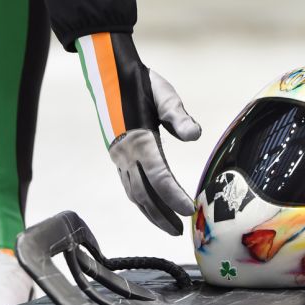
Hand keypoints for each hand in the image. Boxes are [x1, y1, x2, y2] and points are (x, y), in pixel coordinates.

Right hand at [76, 33, 200, 234]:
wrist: (110, 73)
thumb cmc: (141, 83)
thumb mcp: (165, 95)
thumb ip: (180, 117)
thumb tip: (195, 135)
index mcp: (139, 141)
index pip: (159, 177)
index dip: (173, 196)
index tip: (188, 210)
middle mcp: (126, 154)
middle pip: (144, 194)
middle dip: (161, 216)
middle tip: (179, 231)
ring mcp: (119, 157)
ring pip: (134, 193)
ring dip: (151, 212)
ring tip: (168, 226)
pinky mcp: (117, 156)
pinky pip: (129, 185)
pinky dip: (142, 200)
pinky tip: (153, 206)